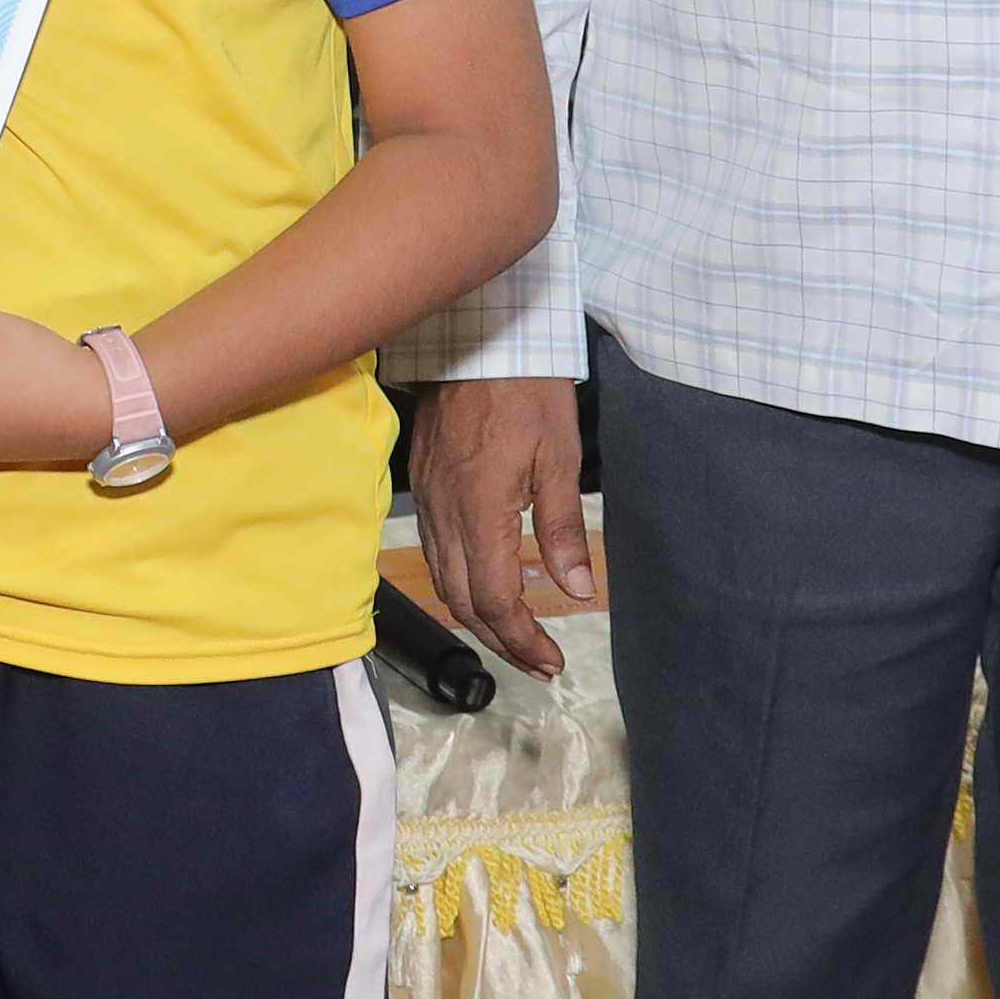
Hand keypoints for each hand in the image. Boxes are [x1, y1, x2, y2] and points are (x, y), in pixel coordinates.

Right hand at [406, 373, 597, 674]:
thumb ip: (564, 529)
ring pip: (443, 580)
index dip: (521, 640)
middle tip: (538, 661)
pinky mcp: (423, 485)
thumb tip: (576, 590)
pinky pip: (434, 551)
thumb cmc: (524, 390)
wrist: (478, 337)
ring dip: (478, 616)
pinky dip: (460, 581)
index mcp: (479, 511)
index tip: (551, 661)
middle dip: (501, 640)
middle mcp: (444, 513)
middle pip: (463, 602)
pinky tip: (487, 582)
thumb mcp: (560, 458)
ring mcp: (428, 500)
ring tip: (515, 634)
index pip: (494, 601)